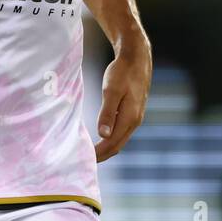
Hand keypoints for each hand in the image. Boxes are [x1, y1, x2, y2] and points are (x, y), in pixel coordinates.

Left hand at [95, 41, 151, 161]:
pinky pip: (121, 132)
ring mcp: (135, 117)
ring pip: (120, 140)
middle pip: (117, 146)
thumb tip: (103, 135)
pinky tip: (100, 139)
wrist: (137, 56)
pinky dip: (110, 140)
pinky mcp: (132, 112)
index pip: (112, 144)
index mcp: (130, 118)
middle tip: (84, 164)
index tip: (84, 161)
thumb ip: (107, 112)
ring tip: (90, 155)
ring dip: (106, 149)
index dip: (98, 154)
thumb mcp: (112, 90)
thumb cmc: (122, 71)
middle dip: (102, 156)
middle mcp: (134, 121)